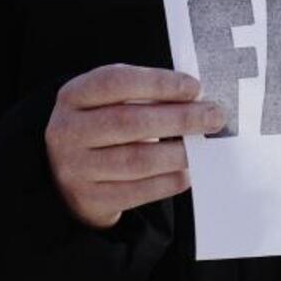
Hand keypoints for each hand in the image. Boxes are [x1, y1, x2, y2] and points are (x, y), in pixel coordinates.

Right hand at [45, 64, 226, 228]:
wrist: (71, 175)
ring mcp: (76, 168)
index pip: (115, 82)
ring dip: (178, 152)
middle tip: (214, 116)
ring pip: (136, 160)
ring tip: (203, 146)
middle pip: (129, 122)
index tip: (194, 87)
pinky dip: (168, 181)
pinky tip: (186, 172)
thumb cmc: (104, 129)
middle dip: (179, 118)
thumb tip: (197, 100)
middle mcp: (67, 131)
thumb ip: (145, 95)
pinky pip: (138, 191)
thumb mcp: (110, 102)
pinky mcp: (91, 199)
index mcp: (73, 96)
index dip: (158, 83)